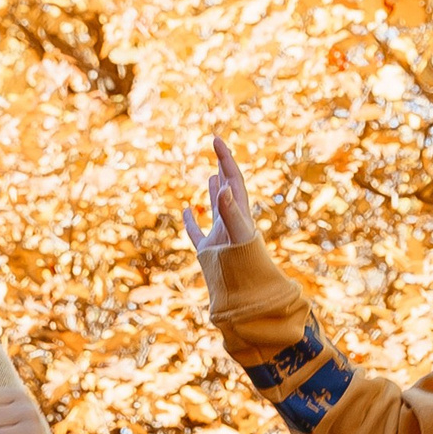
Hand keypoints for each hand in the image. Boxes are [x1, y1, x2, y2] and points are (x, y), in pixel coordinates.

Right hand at [181, 135, 256, 259]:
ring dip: (214, 191)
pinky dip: (191, 221)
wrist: (245, 294)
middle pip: (228, 188)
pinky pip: (198, 232)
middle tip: (216, 147)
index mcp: (239, 212)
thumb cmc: (245, 265)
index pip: (233, 178)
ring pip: (217, 208)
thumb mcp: (238, 234)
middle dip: (222, 167)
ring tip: (213, 176)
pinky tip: (186, 211)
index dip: (225, 158)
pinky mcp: (209, 251)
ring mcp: (220, 236)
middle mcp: (231, 221)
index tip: (215, 139)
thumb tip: (223, 185)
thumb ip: (231, 211)